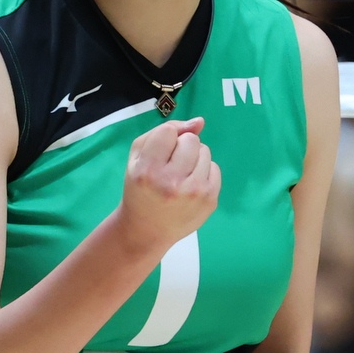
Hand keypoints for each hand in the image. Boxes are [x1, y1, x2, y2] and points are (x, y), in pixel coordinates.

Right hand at [117, 119, 219, 252]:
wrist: (146, 230)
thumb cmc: (139, 188)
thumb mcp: (137, 157)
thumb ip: (163, 131)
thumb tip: (199, 122)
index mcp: (148, 170)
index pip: (168, 131)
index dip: (165, 139)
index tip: (158, 155)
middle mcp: (172, 182)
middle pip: (190, 139)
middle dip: (181, 147)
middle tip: (170, 166)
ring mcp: (194, 193)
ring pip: (205, 151)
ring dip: (194, 158)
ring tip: (181, 175)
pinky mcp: (210, 201)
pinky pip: (215, 168)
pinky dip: (204, 172)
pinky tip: (191, 184)